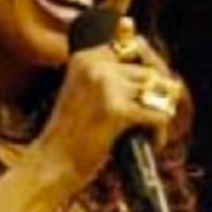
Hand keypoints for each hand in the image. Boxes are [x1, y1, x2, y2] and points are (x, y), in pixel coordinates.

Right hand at [28, 38, 179, 189]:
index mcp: (84, 57)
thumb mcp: (84, 94)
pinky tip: (151, 143)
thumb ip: (111, 77)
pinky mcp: (116, 110)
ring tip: (149, 133)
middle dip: (157, 97)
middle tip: (152, 119)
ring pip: (158, 92)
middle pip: (150, 72)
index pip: (135, 47)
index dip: (150, 69)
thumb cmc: (71, 134)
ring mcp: (105, 86)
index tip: (151, 92)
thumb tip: (159, 72)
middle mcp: (94, 65)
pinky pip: (159, 114)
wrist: (52, 164)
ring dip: (160, 114)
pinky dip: (159, 132)